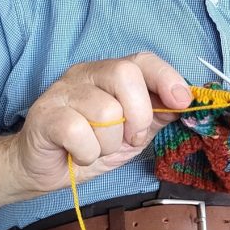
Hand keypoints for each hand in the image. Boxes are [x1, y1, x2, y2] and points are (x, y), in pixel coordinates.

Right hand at [12, 52, 191, 192]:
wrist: (42, 168)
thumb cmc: (90, 145)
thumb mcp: (132, 132)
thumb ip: (157, 115)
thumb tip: (187, 103)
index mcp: (109, 73)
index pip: (142, 60)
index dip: (166, 77)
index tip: (183, 101)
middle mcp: (86, 74)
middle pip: (125, 75)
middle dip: (139, 115)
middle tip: (130, 138)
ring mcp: (62, 92)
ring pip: (105, 111)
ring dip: (109, 143)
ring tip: (97, 148)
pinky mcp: (44, 115)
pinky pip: (79, 132)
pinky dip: (87, 152)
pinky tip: (79, 154)